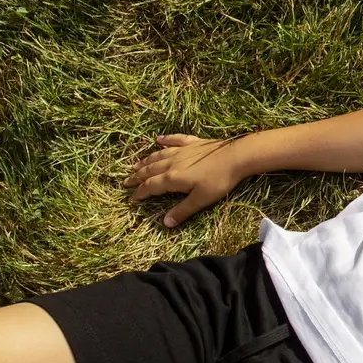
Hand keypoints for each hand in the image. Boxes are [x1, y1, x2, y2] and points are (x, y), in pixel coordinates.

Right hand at [124, 135, 247, 227]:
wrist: (237, 156)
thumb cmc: (220, 180)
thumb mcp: (201, 199)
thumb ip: (182, 211)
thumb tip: (165, 223)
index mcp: (172, 178)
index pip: (150, 187)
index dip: (139, 193)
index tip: (130, 199)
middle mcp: (172, 163)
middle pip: (150, 170)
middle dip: (137, 177)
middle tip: (126, 181)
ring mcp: (183, 151)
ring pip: (159, 155)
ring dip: (146, 160)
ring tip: (136, 164)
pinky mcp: (194, 143)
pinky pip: (176, 140)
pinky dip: (166, 140)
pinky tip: (159, 139)